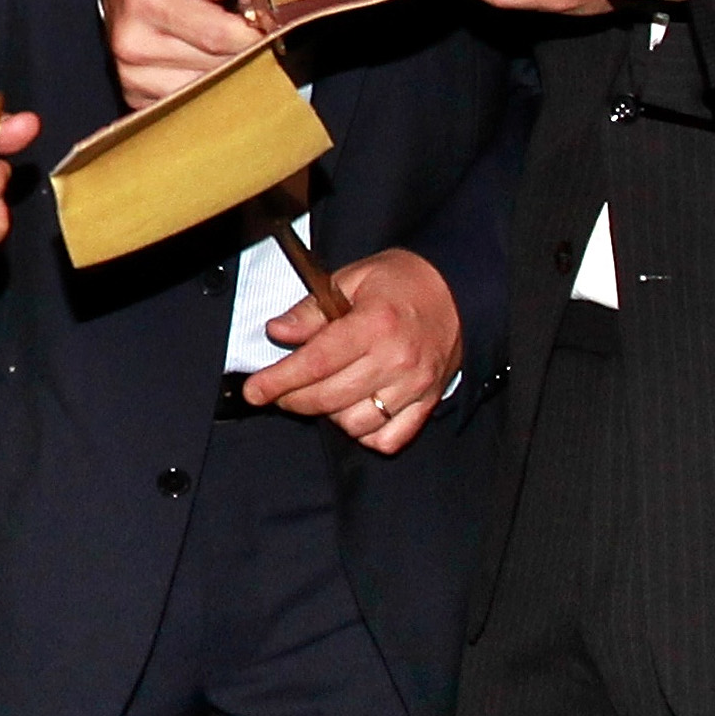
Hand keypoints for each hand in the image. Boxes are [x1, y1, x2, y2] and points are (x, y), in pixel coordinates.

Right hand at [102, 0, 298, 107]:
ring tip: (223, 44)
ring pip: (211, 93)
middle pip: (218, 67)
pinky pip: (195, 107)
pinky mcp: (137, 100)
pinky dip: (212, 90)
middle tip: (245, 28)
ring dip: (231, 73)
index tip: (270, 22)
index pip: (219, 35)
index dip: (255, 31)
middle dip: (245, 51)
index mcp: (146, 0)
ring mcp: (132, 77)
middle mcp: (132, 43)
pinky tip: (208, 64)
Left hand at [245, 246, 460, 452]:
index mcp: (375, 324)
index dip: (278, 380)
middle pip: (329, 397)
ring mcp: (415, 386)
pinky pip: (389, 438)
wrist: (460, 291)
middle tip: (277, 391)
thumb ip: (312, 309)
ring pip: (355, 423)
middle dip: (292, 399)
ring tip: (320, 394)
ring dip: (328, 415)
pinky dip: (365, 433)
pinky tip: (353, 411)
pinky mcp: (428, 402)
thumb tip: (278, 331)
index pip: (315, 363)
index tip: (254, 390)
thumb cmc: (402, 282)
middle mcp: (397, 359)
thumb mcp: (352, 278)